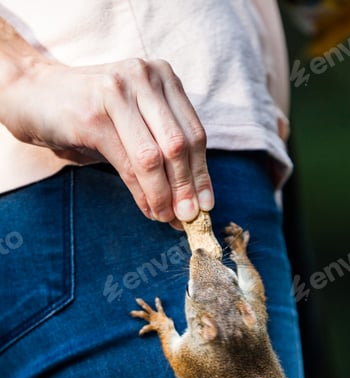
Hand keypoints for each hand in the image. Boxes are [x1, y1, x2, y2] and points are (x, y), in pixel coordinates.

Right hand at [1, 57, 213, 225]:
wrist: (33, 94)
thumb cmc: (90, 114)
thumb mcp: (134, 123)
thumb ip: (162, 151)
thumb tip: (190, 199)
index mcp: (162, 77)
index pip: (194, 133)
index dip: (202, 173)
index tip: (206, 205)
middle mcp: (144, 77)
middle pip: (179, 144)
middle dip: (186, 188)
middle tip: (188, 218)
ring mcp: (117, 92)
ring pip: (154, 157)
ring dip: (163, 195)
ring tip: (166, 218)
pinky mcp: (93, 115)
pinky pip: (129, 164)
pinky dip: (142, 193)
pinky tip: (148, 209)